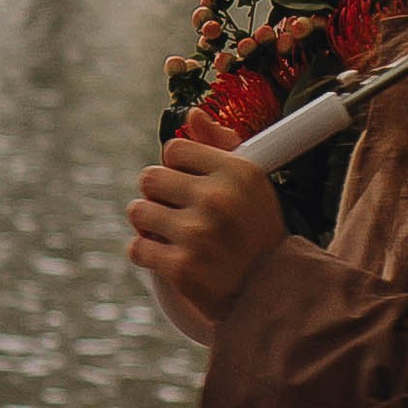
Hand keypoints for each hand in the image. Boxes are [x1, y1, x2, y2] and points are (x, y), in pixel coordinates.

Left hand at [127, 128, 288, 329]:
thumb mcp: (250, 183)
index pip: (174, 149)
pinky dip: (146, 253)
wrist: (270, 293)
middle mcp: (217, 198)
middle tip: (178, 210)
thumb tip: (193, 114)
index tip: (190, 185)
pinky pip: (137, 247)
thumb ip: (220, 145)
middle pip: (150, 177)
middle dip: (158, 194)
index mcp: (237, 170)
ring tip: (171, 233)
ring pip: (138, 211)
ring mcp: (197, 233)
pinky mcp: (180, 266)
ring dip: (148, 223)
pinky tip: (167, 255)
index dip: (178, 168)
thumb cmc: (256, 231)